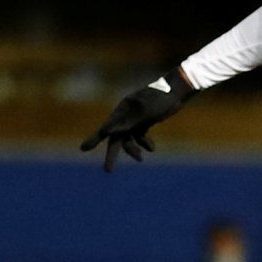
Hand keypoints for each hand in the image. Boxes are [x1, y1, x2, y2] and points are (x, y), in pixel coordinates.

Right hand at [80, 67, 194, 170]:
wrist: (177, 90)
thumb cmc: (161, 98)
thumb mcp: (145, 111)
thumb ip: (128, 122)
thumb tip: (108, 132)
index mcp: (123, 110)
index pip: (106, 128)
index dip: (95, 139)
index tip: (83, 149)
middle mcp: (126, 116)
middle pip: (116, 138)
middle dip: (112, 154)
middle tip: (108, 170)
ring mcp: (136, 119)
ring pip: (129, 139)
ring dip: (133, 150)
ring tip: (140, 158)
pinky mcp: (145, 122)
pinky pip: (140, 137)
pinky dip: (144, 143)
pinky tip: (151, 148)